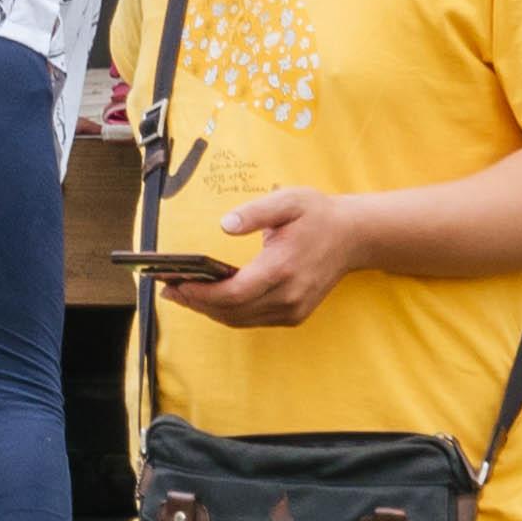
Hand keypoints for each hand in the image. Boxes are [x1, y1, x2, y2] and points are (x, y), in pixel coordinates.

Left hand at [172, 186, 378, 328]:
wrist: (354, 236)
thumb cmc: (317, 215)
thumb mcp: (287, 200)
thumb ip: (255, 212)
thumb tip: (225, 225)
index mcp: (282, 268)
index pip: (233, 293)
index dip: (200, 293)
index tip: (174, 284)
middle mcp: (288, 296)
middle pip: (231, 311)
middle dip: (196, 302)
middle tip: (167, 290)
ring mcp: (293, 309)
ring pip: (240, 320)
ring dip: (209, 310)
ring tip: (181, 294)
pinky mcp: (295, 314)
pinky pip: (253, 319)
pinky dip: (228, 312)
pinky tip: (210, 298)